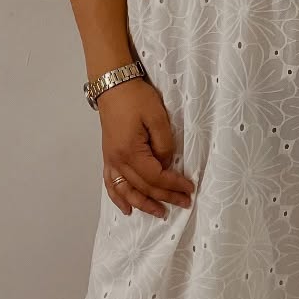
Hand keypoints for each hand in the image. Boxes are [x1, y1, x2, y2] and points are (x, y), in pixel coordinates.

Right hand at [99, 79, 194, 217]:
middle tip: (184, 203)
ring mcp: (111, 160)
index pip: (156, 177)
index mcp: (131, 152)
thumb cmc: (136, 98)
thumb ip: (164, 144)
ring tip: (159, 213)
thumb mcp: (157, 117)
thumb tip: (166, 164)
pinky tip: (127, 209)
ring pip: (126, 191)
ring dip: (143, 204)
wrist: (113, 85)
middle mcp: (118, 161)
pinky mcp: (108, 156)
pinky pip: (111, 183)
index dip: (174, 185)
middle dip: (165, 197)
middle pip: (144, 187)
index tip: (190, 188)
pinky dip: (118, 198)